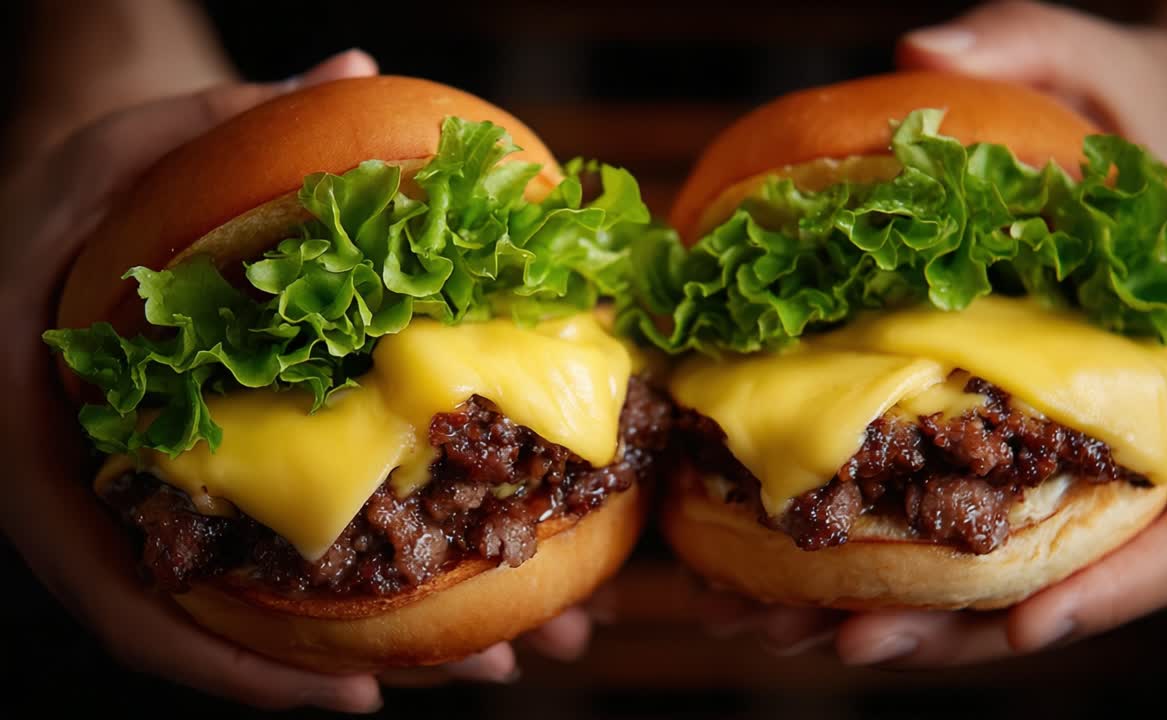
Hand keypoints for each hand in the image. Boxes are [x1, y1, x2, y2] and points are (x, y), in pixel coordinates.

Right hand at [0, 49, 592, 710]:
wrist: (82, 205)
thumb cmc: (99, 180)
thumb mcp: (138, 145)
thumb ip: (226, 125)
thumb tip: (352, 69)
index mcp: (54, 450)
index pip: (126, 598)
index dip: (234, 661)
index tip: (360, 691)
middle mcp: (112, 503)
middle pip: (240, 622)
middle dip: (377, 663)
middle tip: (500, 670)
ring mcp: (174, 505)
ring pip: (284, 603)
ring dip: (410, 638)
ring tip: (531, 646)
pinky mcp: (222, 486)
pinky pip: (301, 555)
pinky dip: (385, 582)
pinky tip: (487, 573)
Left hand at [714, 0, 1166, 665]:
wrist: (1161, 124)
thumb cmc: (1145, 99)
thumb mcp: (1102, 55)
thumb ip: (1033, 40)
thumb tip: (922, 45)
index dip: (1126, 583)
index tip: (1024, 623)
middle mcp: (1164, 426)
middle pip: (1088, 568)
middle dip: (972, 627)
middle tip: (854, 650)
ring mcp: (1095, 442)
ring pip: (1020, 566)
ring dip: (915, 619)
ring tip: (793, 636)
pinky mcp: (1035, 438)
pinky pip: (977, 516)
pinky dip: (899, 559)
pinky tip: (798, 575)